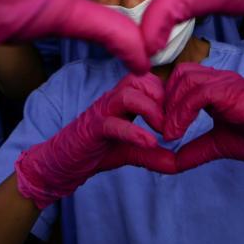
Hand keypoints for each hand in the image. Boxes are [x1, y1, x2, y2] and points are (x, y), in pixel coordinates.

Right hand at [15, 73, 175, 208]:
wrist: (64, 163)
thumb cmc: (97, 151)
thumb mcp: (132, 152)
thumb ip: (154, 155)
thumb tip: (179, 164)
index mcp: (124, 100)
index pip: (149, 80)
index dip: (168, 93)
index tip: (180, 114)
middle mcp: (113, 100)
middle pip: (141, 79)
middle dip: (162, 97)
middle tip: (174, 121)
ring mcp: (102, 112)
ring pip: (128, 94)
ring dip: (151, 111)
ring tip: (163, 131)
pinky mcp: (93, 129)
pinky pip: (113, 124)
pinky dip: (134, 132)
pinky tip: (149, 143)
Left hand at [163, 64, 243, 173]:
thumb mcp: (217, 146)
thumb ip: (192, 150)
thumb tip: (167, 162)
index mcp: (216, 86)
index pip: (181, 77)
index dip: (166, 98)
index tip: (160, 126)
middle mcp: (221, 79)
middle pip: (179, 73)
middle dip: (164, 100)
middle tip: (161, 129)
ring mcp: (228, 83)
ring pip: (186, 80)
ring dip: (171, 109)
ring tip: (169, 134)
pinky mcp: (233, 93)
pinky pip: (198, 94)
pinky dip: (182, 113)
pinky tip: (177, 133)